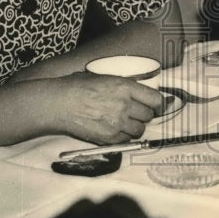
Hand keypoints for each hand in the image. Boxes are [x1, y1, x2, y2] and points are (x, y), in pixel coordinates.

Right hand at [41, 73, 164, 143]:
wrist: (59, 103)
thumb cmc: (78, 86)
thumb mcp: (105, 77)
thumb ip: (124, 85)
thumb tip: (141, 91)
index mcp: (125, 87)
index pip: (155, 99)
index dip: (159, 104)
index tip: (158, 106)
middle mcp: (124, 105)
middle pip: (148, 115)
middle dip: (145, 114)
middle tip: (137, 112)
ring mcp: (117, 123)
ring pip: (139, 130)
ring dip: (135, 127)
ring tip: (125, 121)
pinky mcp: (108, 138)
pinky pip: (126, 140)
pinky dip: (124, 136)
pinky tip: (114, 129)